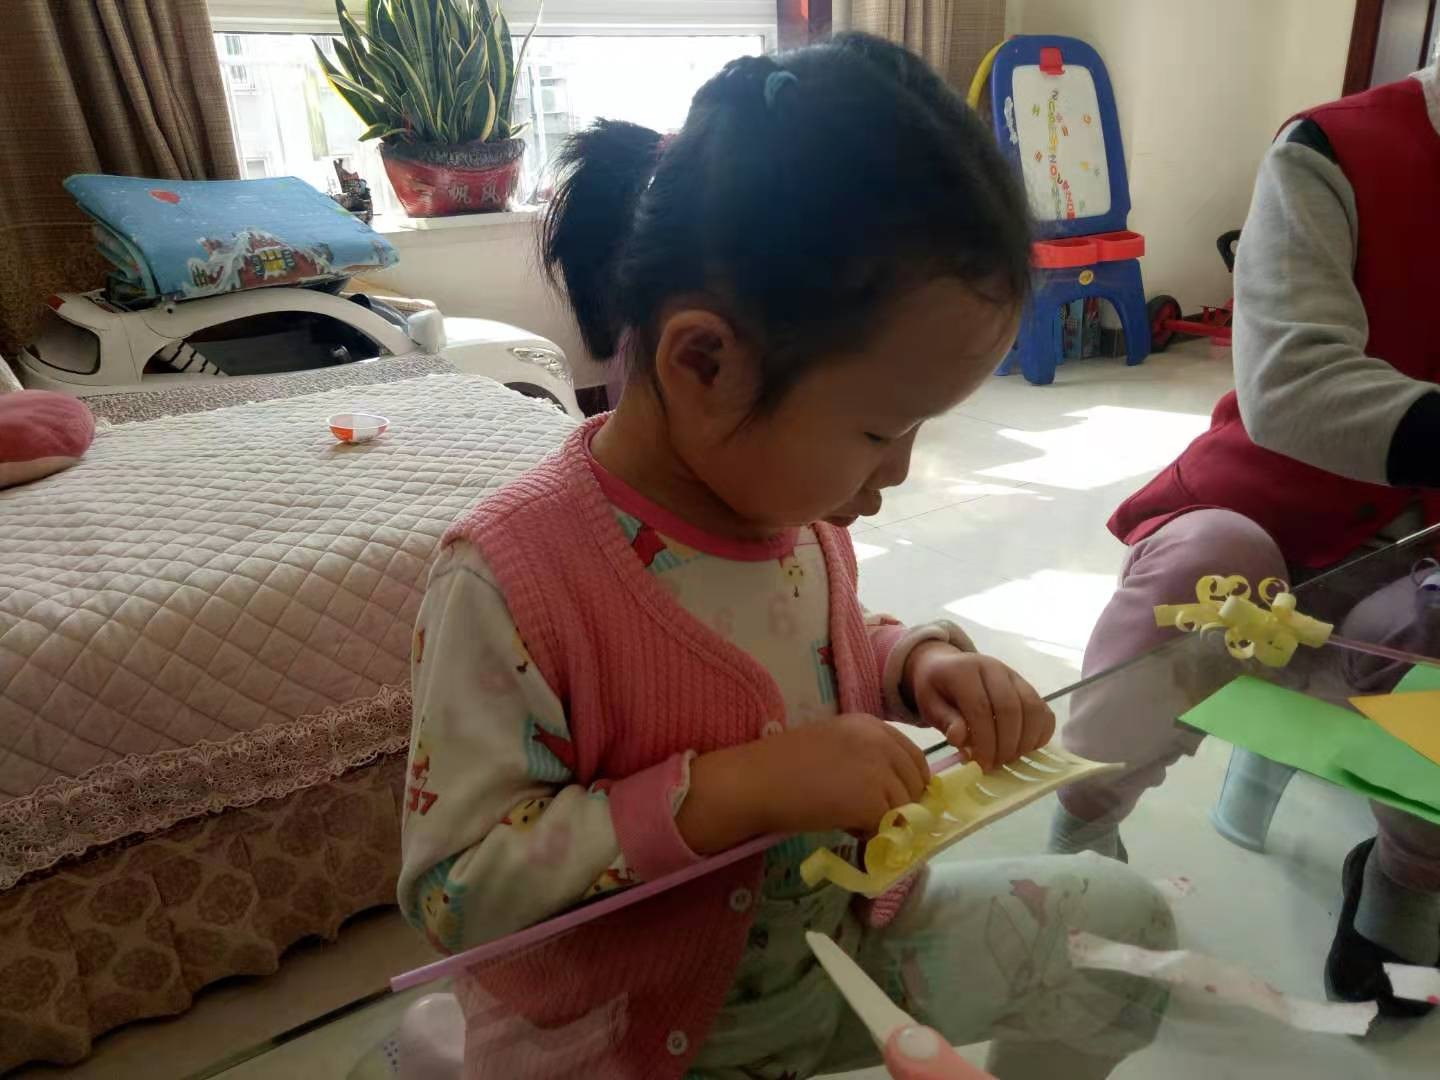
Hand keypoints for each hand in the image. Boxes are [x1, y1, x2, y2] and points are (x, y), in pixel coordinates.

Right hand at [676, 713, 928, 852]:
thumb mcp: (833, 748)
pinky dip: (871, 833)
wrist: (757, 781)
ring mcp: (880, 769)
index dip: (908, 784)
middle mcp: (881, 740)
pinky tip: (844, 826)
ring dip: (883, 820)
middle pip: (916, 783)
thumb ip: (866, 761)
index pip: (913, 757)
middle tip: (869, 817)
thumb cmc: (783, 767)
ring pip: (906, 808)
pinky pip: (889, 826)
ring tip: (849, 819)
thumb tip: (895, 795)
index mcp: (870, 724)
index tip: (894, 801)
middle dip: (900, 804)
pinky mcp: (874, 799)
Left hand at [904, 643, 1053, 771]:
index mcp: (965, 671)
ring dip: (1024, 741)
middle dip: (1005, 745)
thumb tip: (959, 739)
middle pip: (1010, 709)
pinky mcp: (1026, 686)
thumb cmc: (936, 689)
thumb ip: (945, 720)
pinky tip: (1024, 749)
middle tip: (995, 765)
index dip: (984, 740)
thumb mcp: (929, 704)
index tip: (982, 765)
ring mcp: (1014, 675)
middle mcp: (993, 668)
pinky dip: (1040, 734)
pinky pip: (1043, 711)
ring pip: (1032, 709)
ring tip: (1008, 759)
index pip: (981, 707)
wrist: (946, 666)